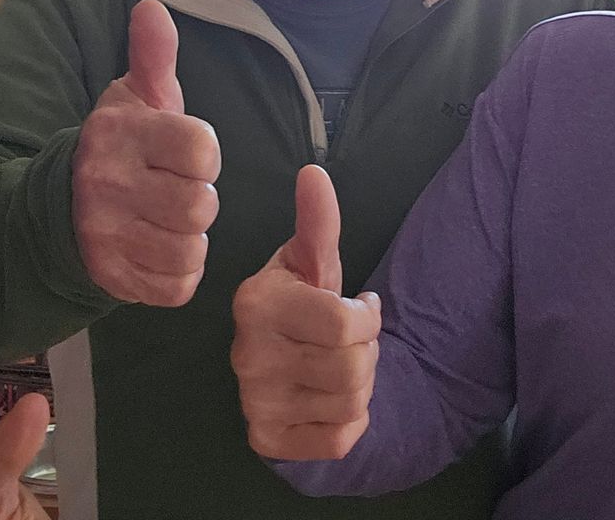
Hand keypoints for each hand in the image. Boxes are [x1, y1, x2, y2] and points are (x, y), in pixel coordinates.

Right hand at [72, 0, 222, 305]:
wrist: (62, 205)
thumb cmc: (123, 144)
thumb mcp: (137, 96)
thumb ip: (153, 56)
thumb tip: (152, 6)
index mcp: (119, 134)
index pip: (203, 152)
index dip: (204, 155)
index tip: (185, 153)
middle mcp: (105, 185)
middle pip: (200, 206)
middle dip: (199, 198)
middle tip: (177, 189)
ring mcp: (104, 236)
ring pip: (190, 249)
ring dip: (190, 237)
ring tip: (167, 219)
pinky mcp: (111, 278)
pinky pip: (176, 286)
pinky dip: (178, 272)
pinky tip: (159, 247)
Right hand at [231, 165, 379, 461]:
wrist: (282, 361)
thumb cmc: (303, 302)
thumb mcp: (312, 261)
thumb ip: (319, 223)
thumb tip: (314, 173)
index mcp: (255, 302)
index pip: (344, 323)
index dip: (367, 317)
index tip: (359, 306)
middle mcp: (247, 355)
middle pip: (352, 366)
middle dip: (368, 351)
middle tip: (351, 341)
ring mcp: (253, 403)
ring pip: (351, 404)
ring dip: (362, 384)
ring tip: (342, 365)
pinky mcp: (265, 441)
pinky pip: (339, 440)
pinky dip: (351, 422)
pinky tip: (332, 398)